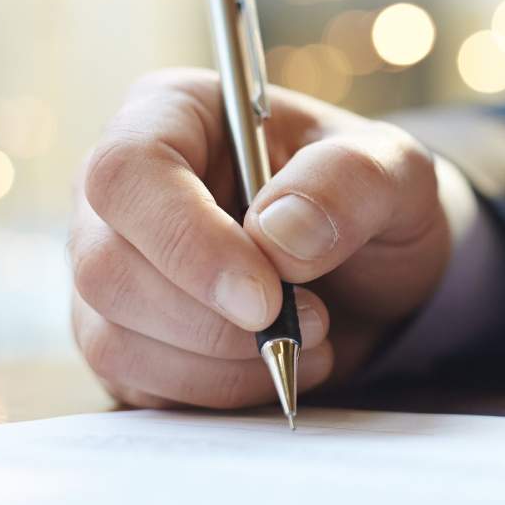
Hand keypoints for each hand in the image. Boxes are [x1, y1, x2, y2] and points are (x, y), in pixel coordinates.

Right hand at [69, 69, 453, 408]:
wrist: (375, 271)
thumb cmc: (370, 201)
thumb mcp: (397, 172)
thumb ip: (350, 182)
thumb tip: (278, 231)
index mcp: (173, 113)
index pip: (128, 172)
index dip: (186, 241)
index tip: (265, 297)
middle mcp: (122, 188)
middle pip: (106, 265)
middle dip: (211, 318)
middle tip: (313, 322)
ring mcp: (109, 264)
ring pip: (111, 334)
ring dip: (219, 361)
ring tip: (309, 342)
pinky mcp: (118, 334)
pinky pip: (133, 380)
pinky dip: (212, 390)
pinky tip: (272, 366)